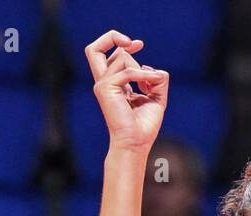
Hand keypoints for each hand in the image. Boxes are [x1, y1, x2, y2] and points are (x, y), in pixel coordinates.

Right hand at [84, 31, 168, 153]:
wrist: (136, 142)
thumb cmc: (144, 125)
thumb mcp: (156, 98)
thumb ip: (156, 81)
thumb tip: (154, 69)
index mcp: (113, 84)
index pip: (109, 55)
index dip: (121, 44)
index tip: (139, 44)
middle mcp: (104, 82)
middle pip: (94, 49)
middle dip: (113, 37)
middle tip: (138, 44)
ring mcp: (103, 85)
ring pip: (120, 57)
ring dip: (143, 69)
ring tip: (151, 87)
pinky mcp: (105, 89)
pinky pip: (128, 71)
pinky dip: (143, 75)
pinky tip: (150, 84)